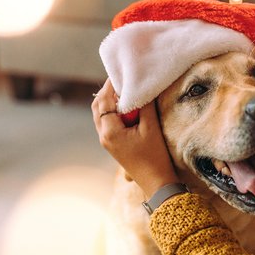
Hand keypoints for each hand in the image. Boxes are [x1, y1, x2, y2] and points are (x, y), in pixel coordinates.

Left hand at [91, 80, 179, 197]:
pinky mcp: (112, 145)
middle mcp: (103, 136)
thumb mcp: (151, 127)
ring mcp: (106, 141)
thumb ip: (144, 105)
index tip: (119, 73)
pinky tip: (125, 107)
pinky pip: (107, 123)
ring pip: (100, 114)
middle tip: (120, 79)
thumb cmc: (155, 156)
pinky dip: (112, 112)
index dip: (110, 85)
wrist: (156, 182)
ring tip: (123, 90)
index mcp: (110, 131)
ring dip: (108, 101)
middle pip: (98, 106)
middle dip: (106, 91)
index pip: (104, 100)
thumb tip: (140, 87)